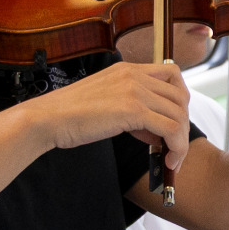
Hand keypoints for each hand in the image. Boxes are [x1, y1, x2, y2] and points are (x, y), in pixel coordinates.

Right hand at [30, 59, 190, 176]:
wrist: (46, 119)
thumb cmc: (70, 116)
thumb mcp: (107, 103)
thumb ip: (131, 108)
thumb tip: (153, 129)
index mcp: (127, 69)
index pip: (172, 74)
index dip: (179, 99)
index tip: (170, 120)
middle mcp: (134, 74)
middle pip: (180, 96)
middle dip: (182, 122)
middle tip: (173, 144)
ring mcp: (135, 90)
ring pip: (179, 114)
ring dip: (181, 140)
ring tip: (172, 158)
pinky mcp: (133, 109)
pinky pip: (171, 128)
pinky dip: (177, 147)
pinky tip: (168, 160)